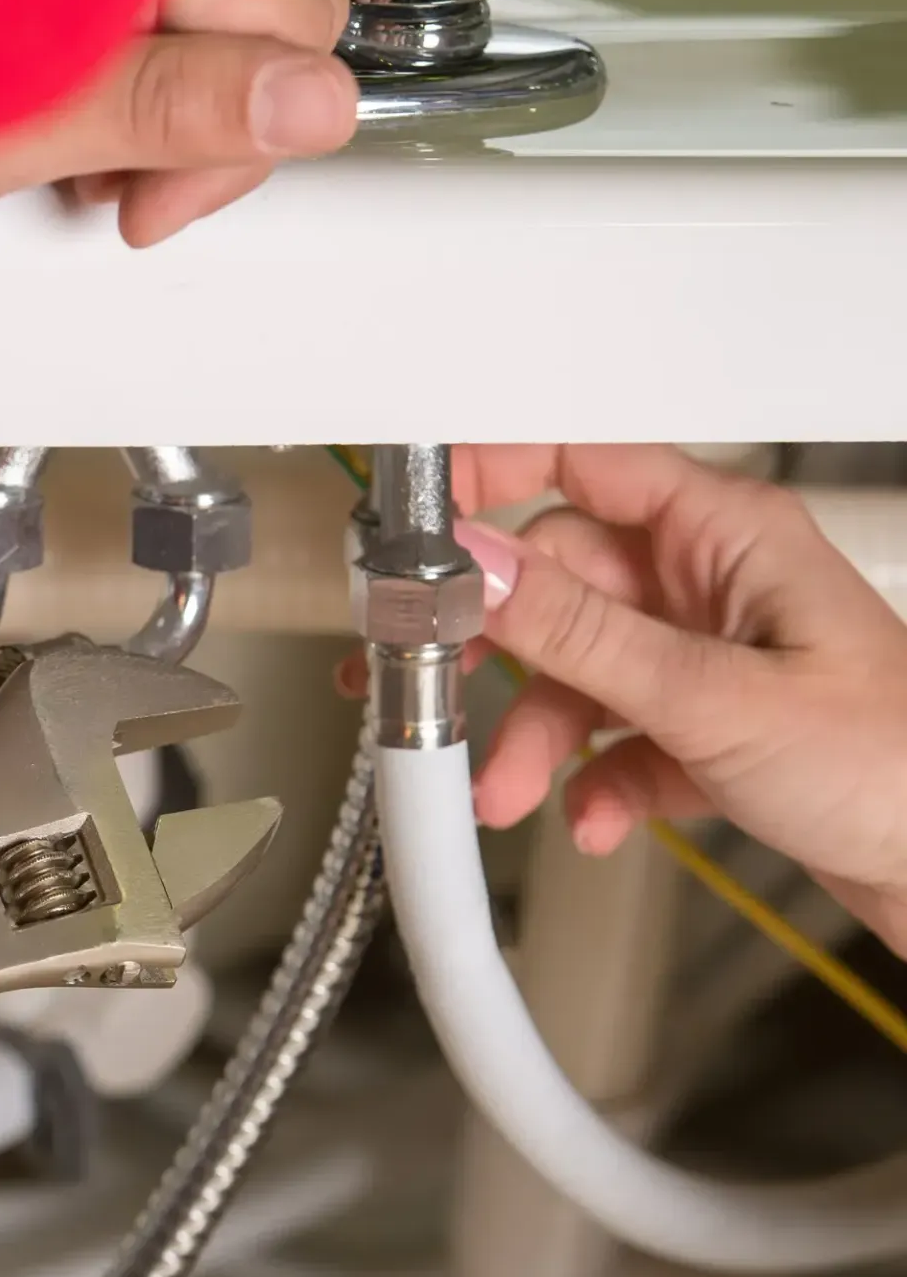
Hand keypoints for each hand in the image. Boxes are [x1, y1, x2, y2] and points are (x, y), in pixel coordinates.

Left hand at [0, 0, 356, 245]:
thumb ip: (168, 109)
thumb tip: (310, 105)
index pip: (298, 25)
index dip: (236, 144)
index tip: (145, 208)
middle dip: (203, 116)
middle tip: (103, 187)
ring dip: (147, 87)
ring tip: (49, 143)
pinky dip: (93, 48)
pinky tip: (25, 90)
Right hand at [444, 445, 906, 953]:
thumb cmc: (897, 767)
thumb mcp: (714, 698)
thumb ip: (581, 632)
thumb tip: (477, 567)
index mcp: (724, 534)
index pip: (580, 461)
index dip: (490, 476)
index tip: (418, 522)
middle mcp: (706, 583)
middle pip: (555, 583)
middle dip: (493, 650)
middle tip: (429, 682)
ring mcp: (702, 656)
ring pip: (572, 670)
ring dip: (532, 735)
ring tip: (509, 789)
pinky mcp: (701, 728)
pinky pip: (609, 738)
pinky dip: (587, 782)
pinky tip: (590, 816)